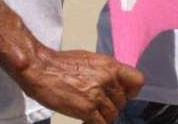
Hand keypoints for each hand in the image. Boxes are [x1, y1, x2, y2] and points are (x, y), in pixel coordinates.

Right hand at [16, 46, 142, 123]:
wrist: (40, 68)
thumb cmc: (60, 64)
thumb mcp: (91, 60)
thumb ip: (105, 72)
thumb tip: (114, 83)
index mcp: (110, 66)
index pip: (137, 81)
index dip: (131, 92)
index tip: (124, 95)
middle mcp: (108, 79)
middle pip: (122, 101)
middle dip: (112, 106)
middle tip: (99, 107)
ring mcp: (97, 95)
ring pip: (112, 114)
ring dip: (103, 117)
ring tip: (91, 114)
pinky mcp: (86, 109)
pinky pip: (101, 123)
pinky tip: (85, 120)